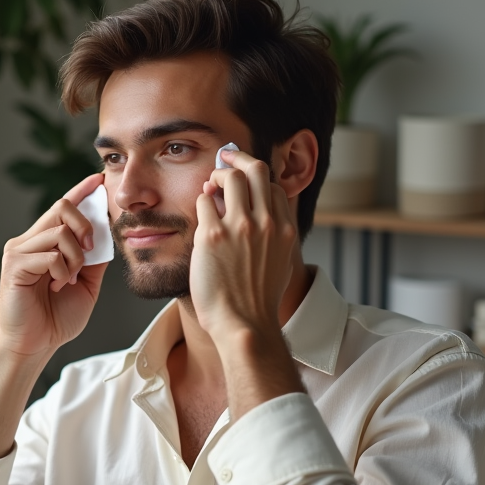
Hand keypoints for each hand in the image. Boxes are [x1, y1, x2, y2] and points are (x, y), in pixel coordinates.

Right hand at [0, 173, 109, 359]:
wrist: (35, 345)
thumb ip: (94, 259)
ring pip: (59, 232)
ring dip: (74, 257)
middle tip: (89, 250)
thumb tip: (107, 235)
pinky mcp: (14, 265)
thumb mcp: (86, 285)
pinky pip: (49, 254)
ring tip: (68, 279)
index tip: (98, 180)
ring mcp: (18, 251)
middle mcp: (28, 241)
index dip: (80, 192)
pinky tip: (56, 286)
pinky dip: (61, 271)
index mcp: (44, 243)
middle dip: (84, 225)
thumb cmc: (56, 319)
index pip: (62, 208)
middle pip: (61, 208)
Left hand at [190, 148, 297, 346]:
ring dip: (216, 176)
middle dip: (238, 158)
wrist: (244, 325)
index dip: (256, 178)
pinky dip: (201, 202)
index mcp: (284, 229)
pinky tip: (200, 215)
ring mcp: (240, 227)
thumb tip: (262, 216)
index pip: (273, 186)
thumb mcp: (281, 264)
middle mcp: (266, 223)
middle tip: (225, 158)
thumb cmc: (257, 301)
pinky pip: (203, 201)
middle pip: (256, 169)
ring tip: (209, 187)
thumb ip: (275, 237)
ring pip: (230, 177)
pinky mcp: (212, 236)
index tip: (243, 178)